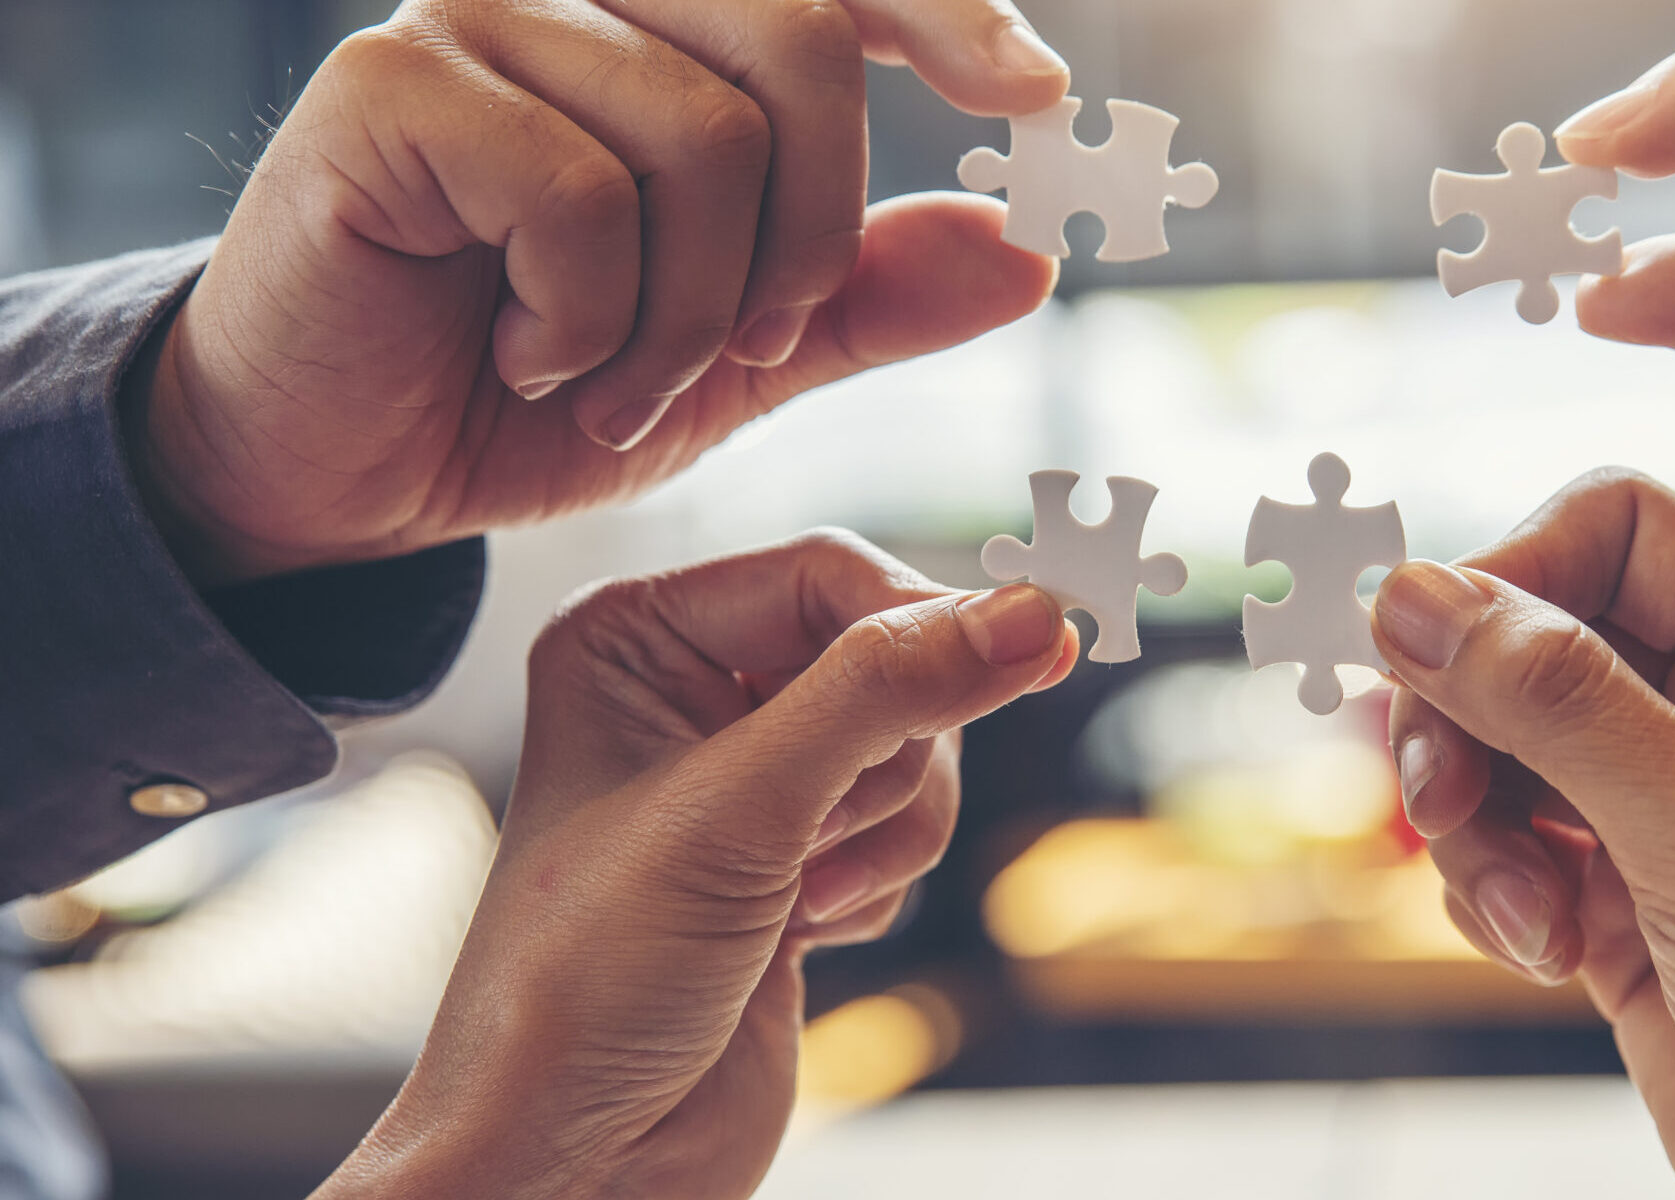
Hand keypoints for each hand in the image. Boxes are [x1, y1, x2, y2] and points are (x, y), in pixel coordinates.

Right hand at [127, 0, 1069, 585]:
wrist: (344, 463)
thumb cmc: (533, 385)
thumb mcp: (737, 357)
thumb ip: (869, 299)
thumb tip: (1025, 250)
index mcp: (665, 23)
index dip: (948, 21)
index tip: (1033, 99)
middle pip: (803, 48)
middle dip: (810, 240)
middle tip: (749, 352)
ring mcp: (476, 15)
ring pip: (704, 140)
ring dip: (689, 320)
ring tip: (614, 384)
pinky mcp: (389, 84)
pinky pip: (581, 197)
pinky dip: (587, 325)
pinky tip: (529, 357)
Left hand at [314, 531, 1074, 1199]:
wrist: (576, 1163)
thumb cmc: (585, 982)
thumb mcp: (742, 811)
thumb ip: (888, 694)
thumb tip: (1033, 616)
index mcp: (636, 639)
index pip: (829, 572)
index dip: (921, 623)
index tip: (1029, 654)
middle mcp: (689, 695)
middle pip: (888, 660)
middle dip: (888, 762)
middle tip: (822, 837)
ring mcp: (746, 783)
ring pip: (912, 752)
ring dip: (886, 836)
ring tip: (801, 901)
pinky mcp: (792, 862)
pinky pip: (904, 830)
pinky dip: (879, 886)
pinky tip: (801, 935)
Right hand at [1373, 471, 1674, 1199]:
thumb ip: (1561, 701)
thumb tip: (1411, 594)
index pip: (1615, 527)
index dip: (1509, 570)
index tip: (1426, 657)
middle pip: (1533, 636)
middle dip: (1465, 716)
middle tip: (1437, 800)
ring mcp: (1668, 814)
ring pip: (1500, 749)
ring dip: (1475, 826)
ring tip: (1527, 916)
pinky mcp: (1622, 907)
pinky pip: (1505, 849)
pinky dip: (1492, 893)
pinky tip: (1546, 958)